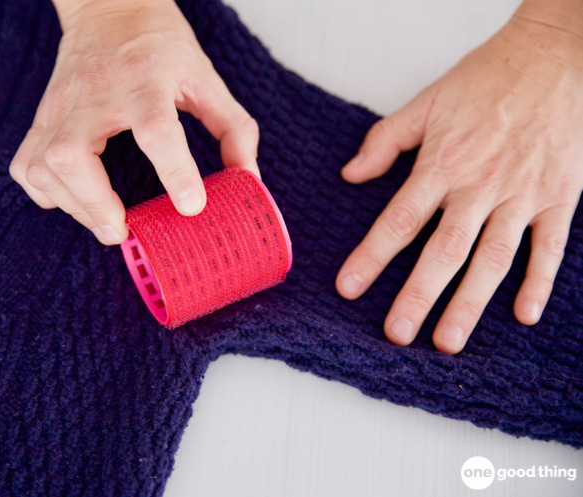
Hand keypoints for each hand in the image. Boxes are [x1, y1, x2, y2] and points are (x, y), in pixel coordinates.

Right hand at [9, 0, 259, 244]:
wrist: (110, 5)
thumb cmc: (161, 45)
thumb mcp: (206, 78)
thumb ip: (233, 129)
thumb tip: (247, 180)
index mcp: (145, 79)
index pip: (155, 128)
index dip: (174, 171)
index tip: (191, 207)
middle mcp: (96, 93)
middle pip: (73, 154)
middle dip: (95, 204)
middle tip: (122, 231)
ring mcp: (62, 104)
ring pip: (43, 164)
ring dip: (73, 205)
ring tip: (106, 221)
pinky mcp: (43, 115)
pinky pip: (26, 163)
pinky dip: (45, 191)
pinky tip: (74, 198)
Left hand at [336, 1, 582, 353]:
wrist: (554, 57)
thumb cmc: (485, 81)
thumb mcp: (426, 103)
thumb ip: (385, 141)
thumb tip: (350, 174)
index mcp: (443, 164)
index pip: (400, 220)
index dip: (372, 256)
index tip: (348, 287)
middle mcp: (480, 186)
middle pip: (444, 250)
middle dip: (419, 295)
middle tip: (396, 333)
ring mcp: (522, 195)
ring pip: (493, 258)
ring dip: (471, 303)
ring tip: (447, 341)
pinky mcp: (558, 197)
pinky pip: (549, 247)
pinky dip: (538, 281)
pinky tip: (522, 315)